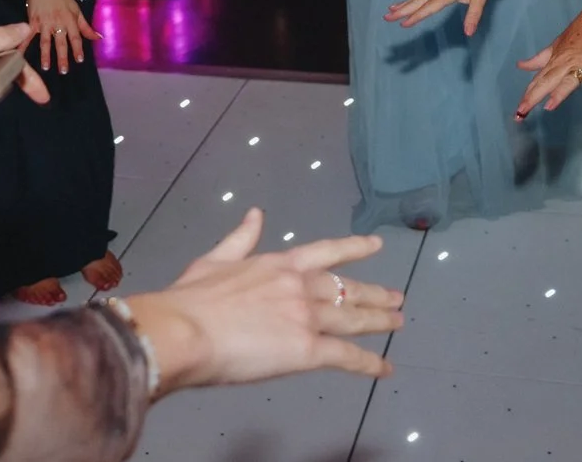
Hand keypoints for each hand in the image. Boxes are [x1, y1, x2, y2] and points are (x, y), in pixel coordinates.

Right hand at [26, 0, 99, 74]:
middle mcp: (58, 23)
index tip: (79, 60)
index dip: (78, 49)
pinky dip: (23, 46)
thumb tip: (98, 38)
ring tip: (46, 67)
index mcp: (70, 21)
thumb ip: (86, 27)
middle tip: (64, 71)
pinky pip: (28, 36)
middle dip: (62, 57)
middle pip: (61, 43)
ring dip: (45, 55)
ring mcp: (44, 24)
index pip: (75, 37)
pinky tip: (20, 55)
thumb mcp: (77, 11)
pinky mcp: (33, 22)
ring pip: (45, 42)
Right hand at [122, 208, 402, 393]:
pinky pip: (345, 356)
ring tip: (397, 322)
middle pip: (346, 289)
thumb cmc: (191, 299)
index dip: (354, 248)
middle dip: (374, 293)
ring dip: (378, 321)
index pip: (326, 252)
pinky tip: (384, 367)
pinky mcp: (306, 349)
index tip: (376, 245)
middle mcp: (299, 286)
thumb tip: (256, 214)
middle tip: (397, 298)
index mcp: (279, 264)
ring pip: (353, 318)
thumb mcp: (215, 259)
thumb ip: (241, 239)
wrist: (184, 331)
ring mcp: (306, 316)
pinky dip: (369, 362)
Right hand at [386, 0, 502, 34]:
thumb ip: (473, 16)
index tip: (403, 24)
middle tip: (386, 17)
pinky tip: (408, 3)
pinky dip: (413, 0)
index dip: (416, 16)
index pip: (429, 7)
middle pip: (418, 1)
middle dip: (402, 10)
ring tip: (390, 10)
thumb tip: (468, 33)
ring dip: (404, 4)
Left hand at [514, 12, 581, 117]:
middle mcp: (565, 64)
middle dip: (533, 97)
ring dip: (560, 92)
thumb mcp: (556, 46)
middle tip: (521, 112)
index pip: (538, 81)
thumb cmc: (577, 34)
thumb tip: (520, 66)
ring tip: (549, 106)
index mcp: (555, 61)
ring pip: (569, 80)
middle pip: (547, 82)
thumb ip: (539, 59)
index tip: (518, 112)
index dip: (528, 95)